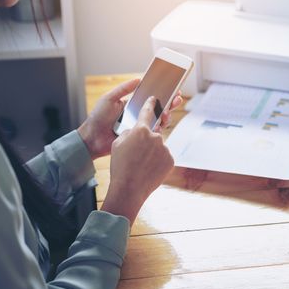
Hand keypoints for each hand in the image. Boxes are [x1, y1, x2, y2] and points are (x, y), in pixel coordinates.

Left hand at [78, 79, 182, 159]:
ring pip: (159, 120)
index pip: (151, 97)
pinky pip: (153, 133)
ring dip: (166, 115)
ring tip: (166, 113)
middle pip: (159, 108)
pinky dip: (159, 128)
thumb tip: (138, 78)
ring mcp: (140, 126)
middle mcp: (139, 115)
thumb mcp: (109, 98)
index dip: (163, 92)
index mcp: (133, 104)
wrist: (92, 138)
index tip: (173, 87)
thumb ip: (124, 89)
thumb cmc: (98, 118)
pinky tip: (160, 124)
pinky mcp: (140, 138)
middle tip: (176, 99)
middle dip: (170, 103)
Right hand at [100, 97, 174, 224]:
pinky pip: (164, 157)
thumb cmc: (120, 166)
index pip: (147, 112)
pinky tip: (149, 170)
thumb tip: (135, 130)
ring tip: (141, 165)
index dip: (149, 104)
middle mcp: (156, 136)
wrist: (129, 188)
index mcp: (141, 129)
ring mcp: (165, 148)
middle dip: (146, 141)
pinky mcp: (170, 159)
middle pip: (152, 134)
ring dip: (152, 153)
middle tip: (137, 155)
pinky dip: (158, 161)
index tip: (154, 99)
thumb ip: (128, 132)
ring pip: (158, 147)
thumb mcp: (117, 144)